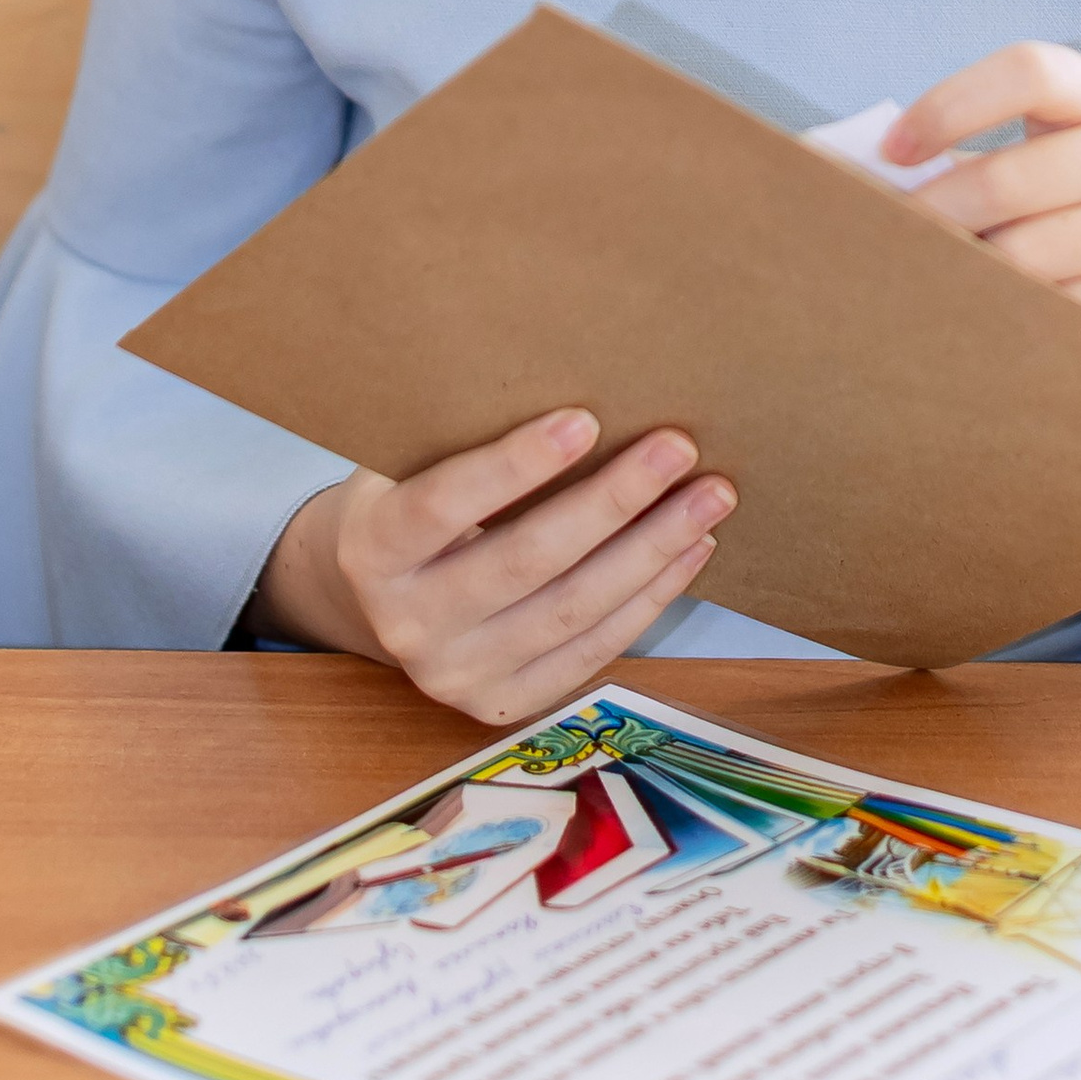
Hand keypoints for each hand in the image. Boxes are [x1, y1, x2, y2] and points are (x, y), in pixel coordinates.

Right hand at [251, 409, 734, 724]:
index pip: (445, 505)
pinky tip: (688, 551)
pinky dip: (648, 599)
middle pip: (526, 560)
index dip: (515, 464)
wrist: (377, 597)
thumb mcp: (407, 464)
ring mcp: (455, 675)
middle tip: (677, 448)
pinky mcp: (502, 705)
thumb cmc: (409, 503)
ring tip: (707, 497)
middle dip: (613, 501)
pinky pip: (590, 651)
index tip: (586, 419)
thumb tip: (571, 374)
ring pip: (572, 611)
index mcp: (373, 551)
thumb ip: (463, 437)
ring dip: (651, 550)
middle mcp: (408, 624)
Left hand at [884, 43, 1080, 615]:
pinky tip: (979, 331)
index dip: (950, 106)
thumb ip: (969, 157)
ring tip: (923, 290)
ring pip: (1027, 259)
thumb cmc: (1074, 218)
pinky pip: (1060, 317)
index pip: (1029, 70)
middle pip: (1010, 178)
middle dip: (931, 219)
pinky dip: (1006, 327)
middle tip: (883, 246)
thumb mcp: (1043, 163)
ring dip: (961, 280)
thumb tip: (854, 180)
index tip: (892, 151)